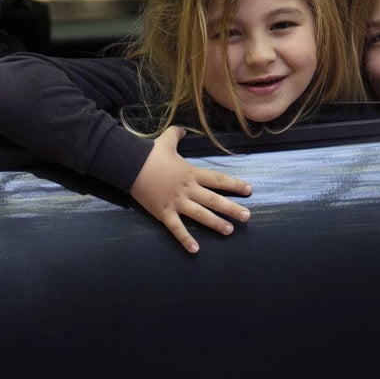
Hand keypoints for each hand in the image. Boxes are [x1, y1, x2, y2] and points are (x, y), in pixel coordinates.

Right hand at [129, 126, 252, 253]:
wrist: (130, 166)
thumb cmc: (149, 154)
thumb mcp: (166, 141)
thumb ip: (176, 134)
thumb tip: (182, 129)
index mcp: (191, 173)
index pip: (218, 180)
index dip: (235, 185)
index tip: (249, 190)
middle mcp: (188, 189)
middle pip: (214, 200)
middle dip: (232, 208)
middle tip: (247, 216)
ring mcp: (176, 202)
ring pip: (200, 215)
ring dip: (216, 223)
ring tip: (229, 230)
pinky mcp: (164, 213)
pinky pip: (176, 228)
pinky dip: (185, 239)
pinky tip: (195, 249)